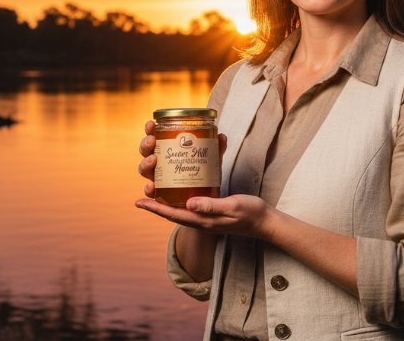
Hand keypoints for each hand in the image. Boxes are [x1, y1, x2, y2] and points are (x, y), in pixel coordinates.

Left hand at [135, 194, 273, 239]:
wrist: (265, 221)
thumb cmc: (250, 214)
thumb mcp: (231, 206)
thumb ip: (211, 206)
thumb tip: (188, 204)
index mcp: (202, 220)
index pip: (172, 215)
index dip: (154, 208)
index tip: (138, 201)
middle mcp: (200, 219)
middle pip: (171, 210)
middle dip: (156, 201)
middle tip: (144, 188)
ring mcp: (205, 215)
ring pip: (180, 206)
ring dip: (167, 196)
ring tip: (157, 184)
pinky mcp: (211, 209)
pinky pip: (192, 202)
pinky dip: (182, 193)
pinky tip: (181, 182)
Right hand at [136, 120, 227, 198]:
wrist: (208, 197)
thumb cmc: (206, 173)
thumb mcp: (212, 160)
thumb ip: (216, 149)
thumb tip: (221, 136)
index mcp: (168, 149)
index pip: (155, 136)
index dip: (150, 129)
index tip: (152, 124)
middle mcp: (160, 163)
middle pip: (146, 151)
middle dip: (145, 144)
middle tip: (152, 140)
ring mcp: (159, 178)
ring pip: (144, 169)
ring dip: (145, 163)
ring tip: (153, 160)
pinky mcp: (161, 193)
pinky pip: (150, 192)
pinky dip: (148, 189)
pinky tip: (152, 187)